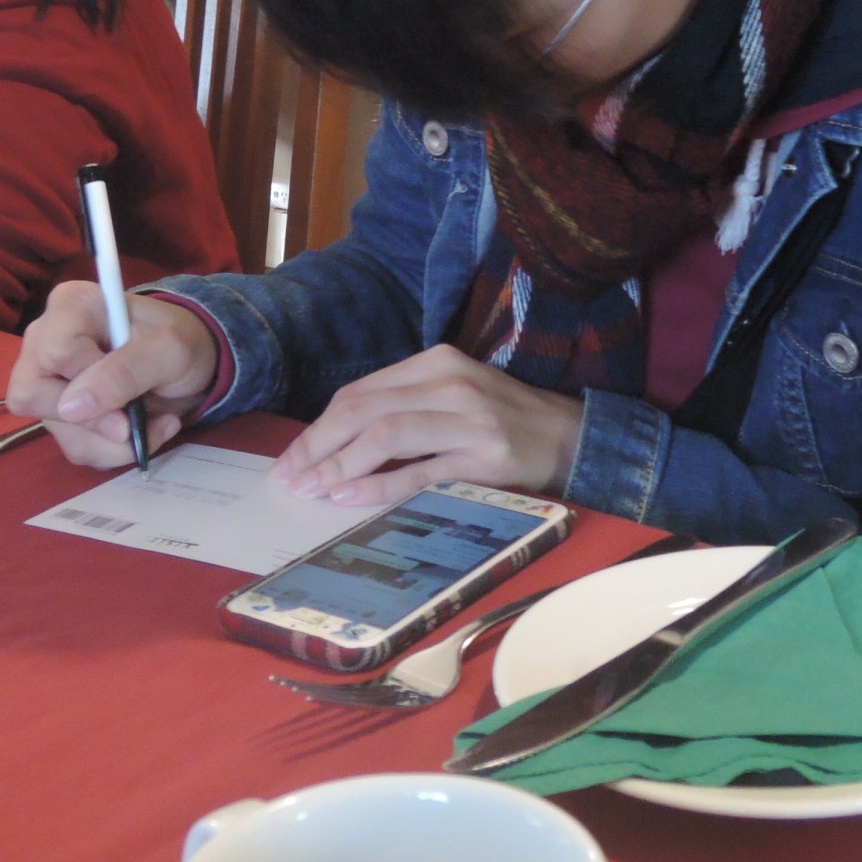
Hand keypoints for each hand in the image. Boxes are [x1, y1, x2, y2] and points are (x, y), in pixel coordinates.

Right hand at [5, 283, 219, 467]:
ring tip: (154, 424)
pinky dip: (113, 449)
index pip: (55, 352)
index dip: (88, 383)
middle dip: (92, 422)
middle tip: (132, 424)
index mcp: (71, 306)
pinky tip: (141, 431)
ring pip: (57, 429)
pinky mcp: (60, 412)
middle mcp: (46, 340)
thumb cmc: (178, 339)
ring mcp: (49, 378)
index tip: (127, 398)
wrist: (189, 360)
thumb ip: (125, 372)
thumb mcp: (169, 350)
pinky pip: (74, 444)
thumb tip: (72, 407)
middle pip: (33, 394)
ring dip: (112, 442)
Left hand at [272, 344, 584, 507]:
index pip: (360, 392)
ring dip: (341, 464)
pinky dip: (380, 485)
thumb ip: (402, 410)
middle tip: (289, 478)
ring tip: (313, 490)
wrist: (572, 437)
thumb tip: (334, 447)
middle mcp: (450, 382)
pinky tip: (352, 499)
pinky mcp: (485, 456)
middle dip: (317, 446)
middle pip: (364, 408)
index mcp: (436, 362)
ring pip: (386, 433)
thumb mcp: (451, 398)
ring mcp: (469, 418)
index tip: (291, 459)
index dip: (317, 427)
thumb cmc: (502, 421)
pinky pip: (420, 471)